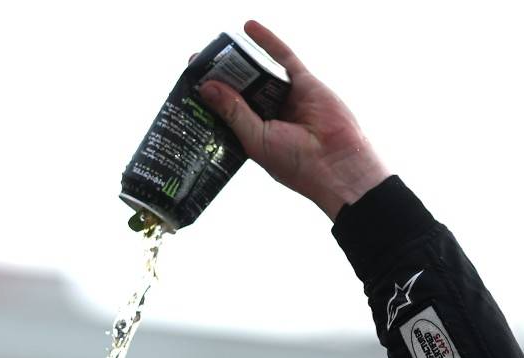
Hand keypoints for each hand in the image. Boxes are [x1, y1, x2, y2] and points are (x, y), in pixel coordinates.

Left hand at [197, 20, 390, 219]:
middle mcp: (267, 114)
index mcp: (251, 133)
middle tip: (198, 59)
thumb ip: (233, 111)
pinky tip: (249, 27)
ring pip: (257, 72)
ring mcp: (285, 97)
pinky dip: (267, 41)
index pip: (224, 110)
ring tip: (218, 44)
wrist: (335, 164)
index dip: (208, 97)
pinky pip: (282, 57)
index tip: (188, 84)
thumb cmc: (295, 163)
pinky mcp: (304, 82)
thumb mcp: (255, 138)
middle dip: (220, 74)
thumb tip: (207, 87)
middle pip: (239, 88)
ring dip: (239, 58)